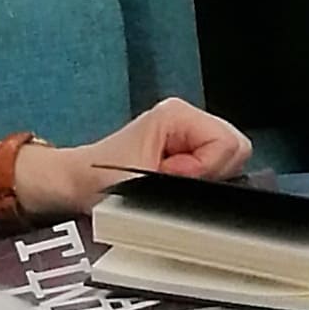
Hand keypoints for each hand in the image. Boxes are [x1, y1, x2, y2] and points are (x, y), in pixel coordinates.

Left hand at [17, 95, 252, 217]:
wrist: (73, 186)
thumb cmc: (98, 180)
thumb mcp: (142, 182)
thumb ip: (185, 184)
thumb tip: (217, 195)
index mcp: (179, 114)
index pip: (228, 144)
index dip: (204, 170)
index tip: (171, 179)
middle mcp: (189, 119)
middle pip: (235, 151)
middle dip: (209, 176)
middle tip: (170, 185)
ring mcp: (190, 136)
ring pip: (229, 164)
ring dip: (203, 184)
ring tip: (167, 188)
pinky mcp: (189, 154)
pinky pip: (216, 173)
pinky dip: (199, 187)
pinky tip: (171, 190)